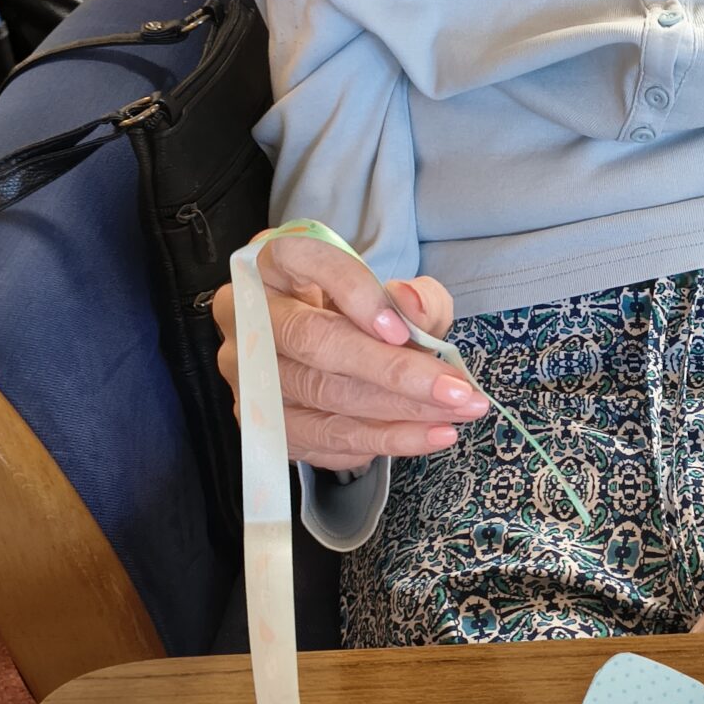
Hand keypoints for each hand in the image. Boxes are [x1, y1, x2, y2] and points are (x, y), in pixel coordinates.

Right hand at [211, 236, 483, 471]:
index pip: (306, 261)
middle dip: (395, 372)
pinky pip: (321, 439)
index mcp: (273, 263)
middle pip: (316, 343)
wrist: (321, 352)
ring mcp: (247, 374)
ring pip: (322, 398)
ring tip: (453, 418)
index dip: (355, 293)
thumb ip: (415, 298)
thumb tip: (412, 309)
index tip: (404, 330)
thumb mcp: (394, 295)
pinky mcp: (261, 423)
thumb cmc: (358, 316)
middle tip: (457, 391)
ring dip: (397, 414)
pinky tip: (425, 437)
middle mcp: (246, 315)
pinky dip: (380, 441)